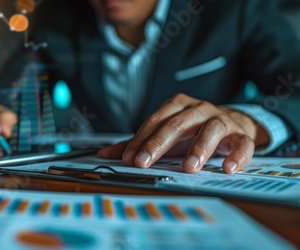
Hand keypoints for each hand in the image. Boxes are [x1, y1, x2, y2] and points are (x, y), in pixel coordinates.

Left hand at [98, 93, 269, 173]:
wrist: (233, 123)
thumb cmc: (192, 130)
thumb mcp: (164, 134)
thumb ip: (137, 143)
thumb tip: (103, 154)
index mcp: (177, 106)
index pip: (155, 121)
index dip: (141, 139)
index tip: (129, 158)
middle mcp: (198, 109)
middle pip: (177, 124)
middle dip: (158, 143)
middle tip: (144, 162)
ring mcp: (221, 120)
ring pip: (211, 130)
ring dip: (199, 148)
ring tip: (189, 168)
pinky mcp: (241, 134)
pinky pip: (242, 143)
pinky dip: (237, 155)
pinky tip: (227, 168)